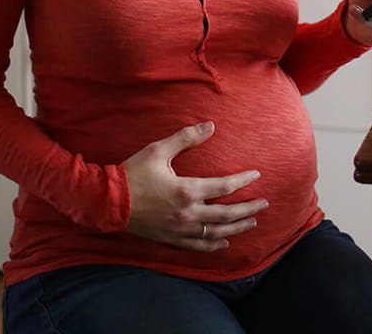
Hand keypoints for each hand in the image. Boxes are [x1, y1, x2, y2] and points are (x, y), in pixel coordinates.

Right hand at [123, 121, 267, 250]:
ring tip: (252, 222)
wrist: (107, 201)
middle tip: (264, 204)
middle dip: (248, 209)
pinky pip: (197, 245)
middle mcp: (187, 213)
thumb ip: (186, 138)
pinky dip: (213, 245)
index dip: (243, 180)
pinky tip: (224, 243)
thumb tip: (210, 126)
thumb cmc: (133, 173)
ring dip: (237, 228)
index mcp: (187, 190)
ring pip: (216, 231)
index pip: (224, 186)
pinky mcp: (170, 238)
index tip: (257, 175)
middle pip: (227, 213)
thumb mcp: (159, 150)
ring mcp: (179, 229)